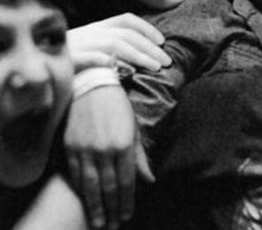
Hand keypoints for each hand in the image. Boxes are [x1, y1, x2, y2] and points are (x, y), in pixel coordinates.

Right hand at [65, 85, 153, 229]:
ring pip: (90, 185)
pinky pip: (75, 175)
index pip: (126, 181)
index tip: (127, 215)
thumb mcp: (134, 130)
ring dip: (95, 206)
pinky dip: (80, 190)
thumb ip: (140, 157)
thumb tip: (149, 179)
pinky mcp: (70, 147)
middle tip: (114, 225)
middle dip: (112, 208)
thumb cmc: (118, 108)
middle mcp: (105, 150)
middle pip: (108, 187)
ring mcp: (85, 150)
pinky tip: (84, 201)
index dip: (127, 200)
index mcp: (124, 145)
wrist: (92, 87)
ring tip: (99, 222)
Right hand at [68, 13, 168, 72]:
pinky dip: (107, 61)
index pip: (126, 20)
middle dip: (150, 47)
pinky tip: (124, 70)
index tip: (162, 42)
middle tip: (167, 61)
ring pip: (114, 44)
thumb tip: (141, 55)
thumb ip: (112, 48)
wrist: (34, 67)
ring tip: (155, 67)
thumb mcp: (91, 48)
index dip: (147, 28)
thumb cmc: (70, 62)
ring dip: (138, 55)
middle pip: (126, 35)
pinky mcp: (68, 61)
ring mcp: (78, 45)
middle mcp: (89, 32)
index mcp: (96, 27)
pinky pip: (90, 57)